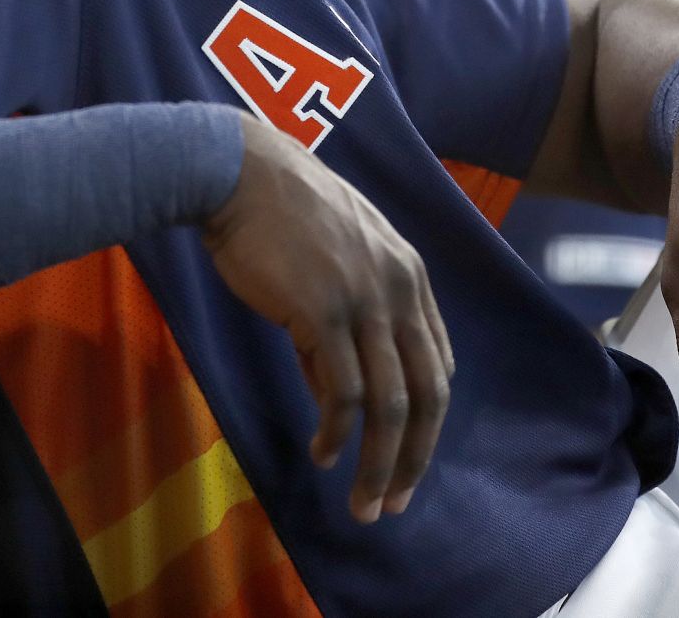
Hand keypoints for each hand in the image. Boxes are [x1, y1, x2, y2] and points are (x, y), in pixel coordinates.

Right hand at [202, 116, 453, 522]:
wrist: (240, 173)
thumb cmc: (279, 215)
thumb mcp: (335, 263)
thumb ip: (345, 323)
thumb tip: (332, 395)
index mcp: (410, 275)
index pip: (438, 363)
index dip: (428, 419)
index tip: (409, 458)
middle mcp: (399, 289)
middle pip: (426, 394)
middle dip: (415, 458)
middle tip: (397, 503)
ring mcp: (364, 301)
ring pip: (388, 405)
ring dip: (379, 465)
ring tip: (364, 503)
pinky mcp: (323, 312)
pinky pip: (342, 392)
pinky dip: (336, 433)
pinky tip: (323, 453)